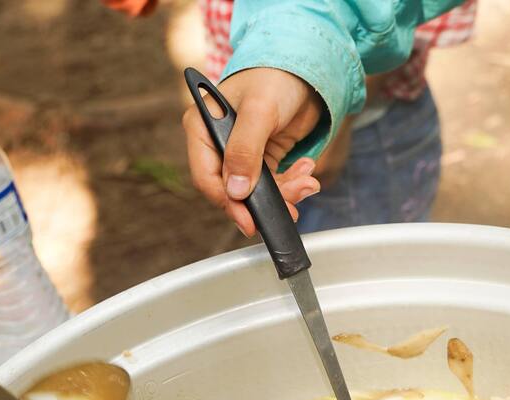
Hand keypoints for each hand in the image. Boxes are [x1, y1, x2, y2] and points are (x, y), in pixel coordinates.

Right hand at [183, 68, 324, 236]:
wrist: (307, 68)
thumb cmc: (276, 77)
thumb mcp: (259, 112)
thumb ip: (245, 150)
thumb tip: (234, 191)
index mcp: (202, 128)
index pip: (206, 177)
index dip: (227, 202)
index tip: (249, 221)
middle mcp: (217, 144)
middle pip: (232, 190)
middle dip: (263, 200)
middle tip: (291, 206)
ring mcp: (240, 153)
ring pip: (255, 192)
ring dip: (284, 193)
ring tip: (306, 182)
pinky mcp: (261, 159)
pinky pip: (272, 184)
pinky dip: (291, 184)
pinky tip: (305, 171)